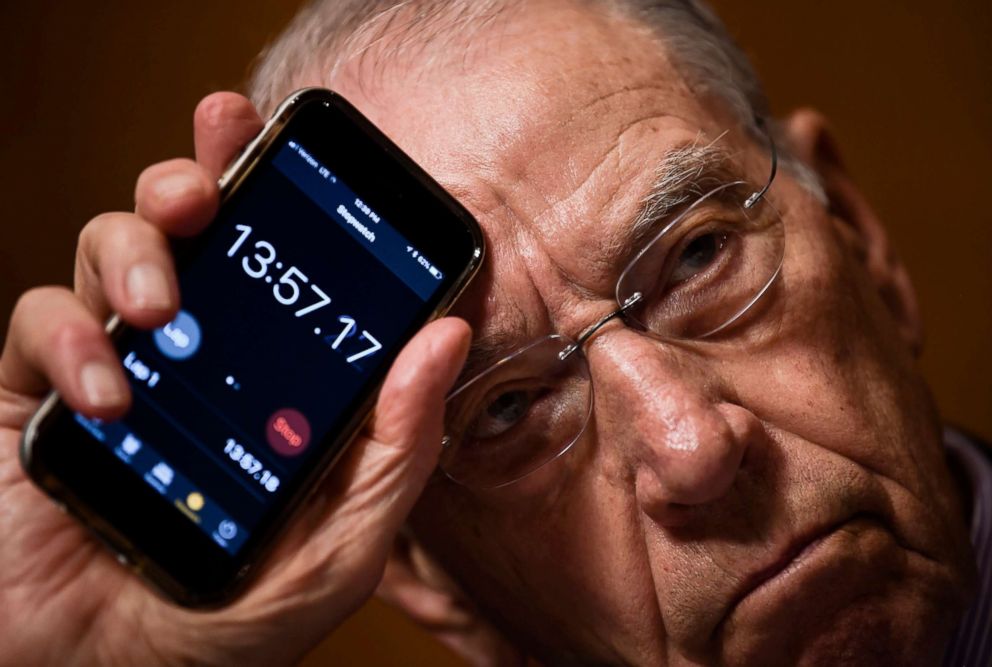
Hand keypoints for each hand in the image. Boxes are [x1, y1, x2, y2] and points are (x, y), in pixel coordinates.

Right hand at [0, 92, 470, 665]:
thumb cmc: (228, 624)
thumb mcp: (342, 543)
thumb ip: (397, 446)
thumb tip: (446, 336)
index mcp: (270, 378)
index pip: (283, 266)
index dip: (287, 197)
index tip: (300, 148)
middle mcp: (197, 357)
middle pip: (190, 228)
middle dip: (195, 181)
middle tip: (208, 186)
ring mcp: (118, 366)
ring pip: (111, 248)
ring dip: (134, 251)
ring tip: (160, 306)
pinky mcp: (39, 394)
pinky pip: (38, 321)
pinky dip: (70, 340)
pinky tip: (109, 392)